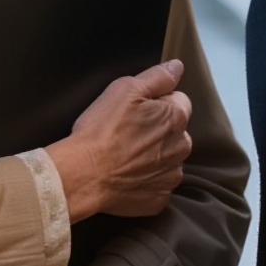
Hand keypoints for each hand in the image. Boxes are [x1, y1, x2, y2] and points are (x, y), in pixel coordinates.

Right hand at [44, 60, 191, 220]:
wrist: (84, 174)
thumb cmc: (101, 130)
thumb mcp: (125, 89)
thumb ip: (157, 77)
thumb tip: (177, 67)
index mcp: (175, 117)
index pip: (179, 101)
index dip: (156, 103)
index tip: (135, 110)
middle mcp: (181, 147)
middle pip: (175, 132)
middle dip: (157, 130)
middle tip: (127, 133)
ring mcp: (171, 175)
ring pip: (167, 159)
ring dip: (153, 156)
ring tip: (124, 156)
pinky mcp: (159, 199)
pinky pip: (157, 184)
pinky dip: (145, 181)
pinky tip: (125, 175)